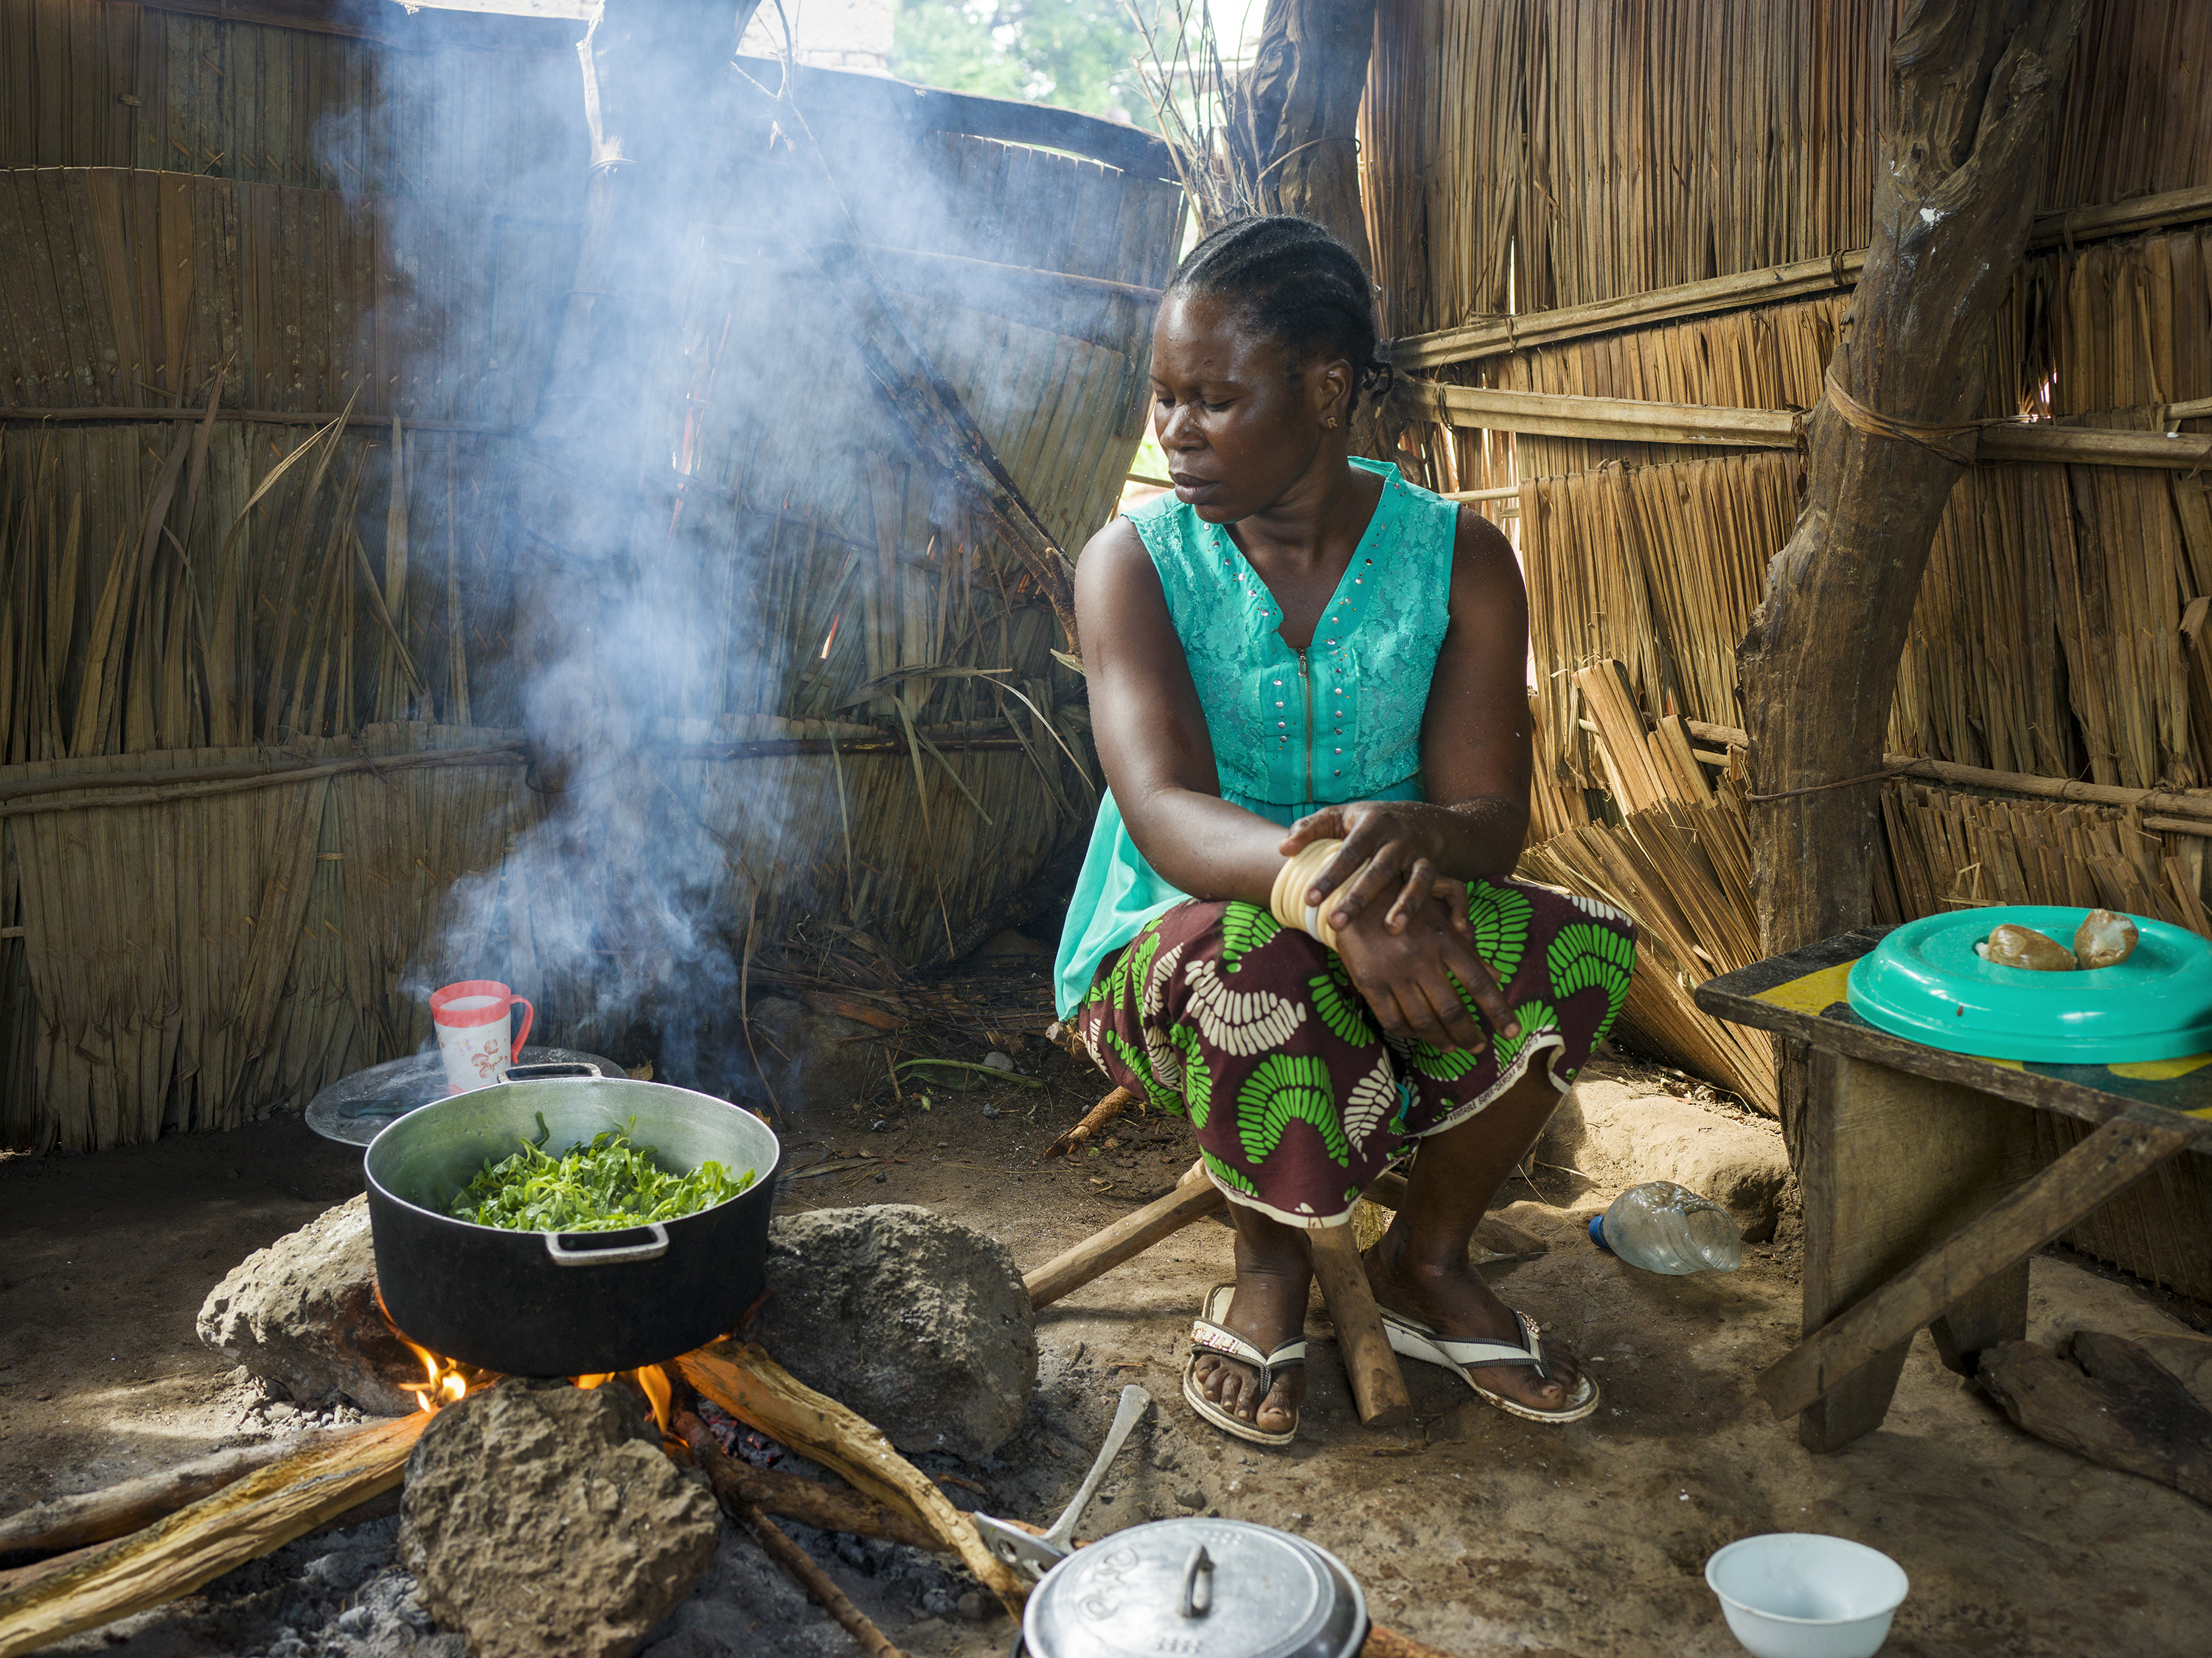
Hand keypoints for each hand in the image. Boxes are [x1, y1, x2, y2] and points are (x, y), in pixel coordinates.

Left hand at [1280, 802, 1468, 940]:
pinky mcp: (1437, 869)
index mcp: (1370, 824)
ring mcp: (1419, 854)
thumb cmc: (1367, 823)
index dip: (1329, 875)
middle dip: (1358, 897)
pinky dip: (1457, 910)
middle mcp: (1397, 838)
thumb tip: (1282, 849)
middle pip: (1378, 869)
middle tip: (1336, 923)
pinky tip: (1459, 933)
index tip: (1309, 899)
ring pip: (1417, 879)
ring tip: (1392, 929)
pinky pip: (1452, 890)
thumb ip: (1309, 829)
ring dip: (1407, 905)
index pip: (1347, 852)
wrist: (1420, 818)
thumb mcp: (1339, 817)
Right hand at [1330, 879, 1519, 1052]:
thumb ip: (1469, 950)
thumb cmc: (1407, 910)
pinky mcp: (1369, 983)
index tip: (1513, 1032)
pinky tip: (1418, 1036)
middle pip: (1452, 1009)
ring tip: (1451, 1047)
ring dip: (1441, 1040)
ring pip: (1423, 1021)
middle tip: (1478, 1047)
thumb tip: (1498, 976)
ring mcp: (1393, 973)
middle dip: (1469, 1034)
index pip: (1479, 982)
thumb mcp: (1441, 922)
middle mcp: (1421, 958)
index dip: (1498, 1010)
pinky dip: (1408, 1033)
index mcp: (1444, 940)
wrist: (1354, 899)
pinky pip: (1392, 1020)